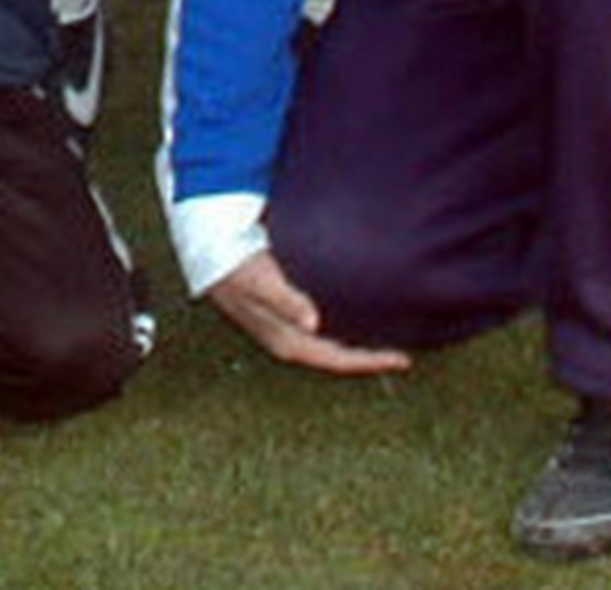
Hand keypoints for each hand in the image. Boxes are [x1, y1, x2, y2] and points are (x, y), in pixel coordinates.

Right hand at [200, 247, 411, 375]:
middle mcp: (288, 338)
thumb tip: (313, 323)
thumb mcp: (258, 280)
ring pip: (329, 344)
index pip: (335, 358)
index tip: (401, 359)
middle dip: (367, 357)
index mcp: (284, 339)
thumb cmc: (233, 264)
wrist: (208, 249)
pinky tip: (355, 314)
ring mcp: (286, 328)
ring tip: (385, 336)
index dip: (368, 362)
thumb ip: (285, 300)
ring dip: (355, 343)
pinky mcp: (286, 313)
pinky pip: (323, 329)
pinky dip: (342, 327)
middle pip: (335, 356)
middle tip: (402, 352)